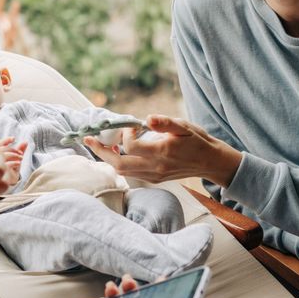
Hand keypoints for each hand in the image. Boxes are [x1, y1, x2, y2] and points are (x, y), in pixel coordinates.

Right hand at [0, 136, 26, 187]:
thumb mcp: (15, 159)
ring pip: (3, 155)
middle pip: (1, 149)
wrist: (7, 184)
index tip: (13, 139)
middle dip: (12, 149)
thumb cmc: (10, 170)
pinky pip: (6, 165)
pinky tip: (18, 163)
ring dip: (14, 155)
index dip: (6, 140)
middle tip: (20, 153)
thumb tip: (26, 141)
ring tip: (21, 158)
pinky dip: (14, 162)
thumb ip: (20, 150)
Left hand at [83, 114, 240, 186]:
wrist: (211, 162)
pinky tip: (117, 153)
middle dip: (100, 152)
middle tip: (88, 139)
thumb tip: (148, 118)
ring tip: (99, 145)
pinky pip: (131, 174)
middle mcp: (155, 168)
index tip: (131, 124)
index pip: (130, 146)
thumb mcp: (184, 126)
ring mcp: (154, 176)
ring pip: (123, 171)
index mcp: (162, 152)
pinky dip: (120, 163)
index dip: (126, 133)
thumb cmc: (198, 141)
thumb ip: (165, 122)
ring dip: (108, 158)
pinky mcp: (155, 179)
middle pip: (119, 165)